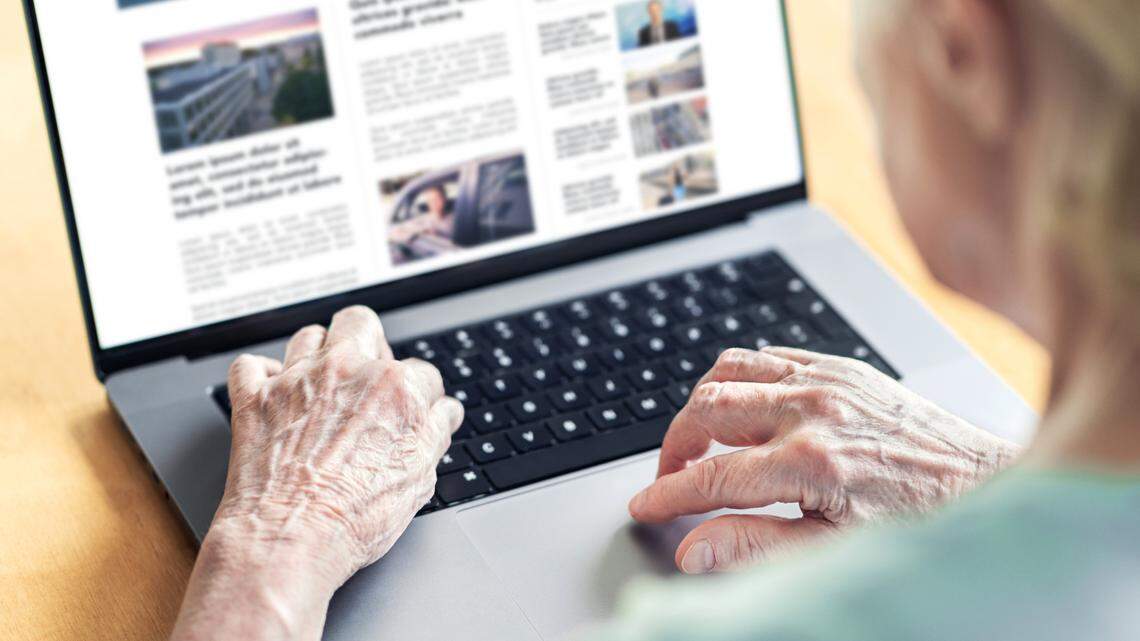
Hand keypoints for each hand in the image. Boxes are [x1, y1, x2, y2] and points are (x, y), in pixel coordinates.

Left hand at [216, 306, 461, 580]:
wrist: (288, 540)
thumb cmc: (353, 518)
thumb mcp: (419, 479)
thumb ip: (435, 433)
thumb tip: (444, 413)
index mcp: (395, 389)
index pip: (421, 372)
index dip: (419, 395)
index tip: (412, 411)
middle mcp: (347, 372)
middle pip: (361, 323)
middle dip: (368, 342)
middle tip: (367, 374)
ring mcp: (296, 380)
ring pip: (308, 335)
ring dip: (317, 355)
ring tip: (321, 383)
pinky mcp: (254, 398)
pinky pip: (250, 365)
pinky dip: (260, 375)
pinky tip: (272, 392)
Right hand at [628, 347, 1018, 573]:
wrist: (982, 481)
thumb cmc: (915, 519)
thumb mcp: (831, 549)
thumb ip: (753, 546)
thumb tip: (693, 548)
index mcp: (810, 463)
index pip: (713, 476)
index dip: (669, 493)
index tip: (646, 504)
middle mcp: (813, 411)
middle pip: (709, 410)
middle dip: (675, 444)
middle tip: (672, 475)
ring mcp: (826, 380)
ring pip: (731, 370)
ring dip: (703, 402)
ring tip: (699, 437)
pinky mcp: (840, 365)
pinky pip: (770, 355)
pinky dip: (743, 377)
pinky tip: (745, 406)